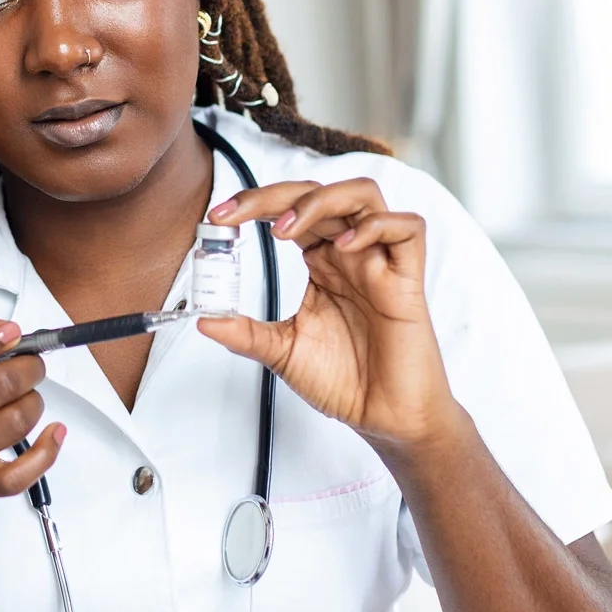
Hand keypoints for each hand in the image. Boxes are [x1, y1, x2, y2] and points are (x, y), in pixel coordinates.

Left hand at [195, 179, 460, 449]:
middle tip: (235, 215)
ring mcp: (381, 262)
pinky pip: (408, 229)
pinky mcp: (408, 281)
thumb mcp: (282, 352)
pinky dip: (375, 226)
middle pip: (319, 194)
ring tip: (285, 229)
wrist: (385, 418)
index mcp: (322, 263)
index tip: (217, 218)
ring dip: (320, 201)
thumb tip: (203, 319)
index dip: (255, 204)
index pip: (290, 211)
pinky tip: (344, 246)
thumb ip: (245, 332)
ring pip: (363, 196)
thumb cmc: (346, 381)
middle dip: (274, 196)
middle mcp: (350, 254)